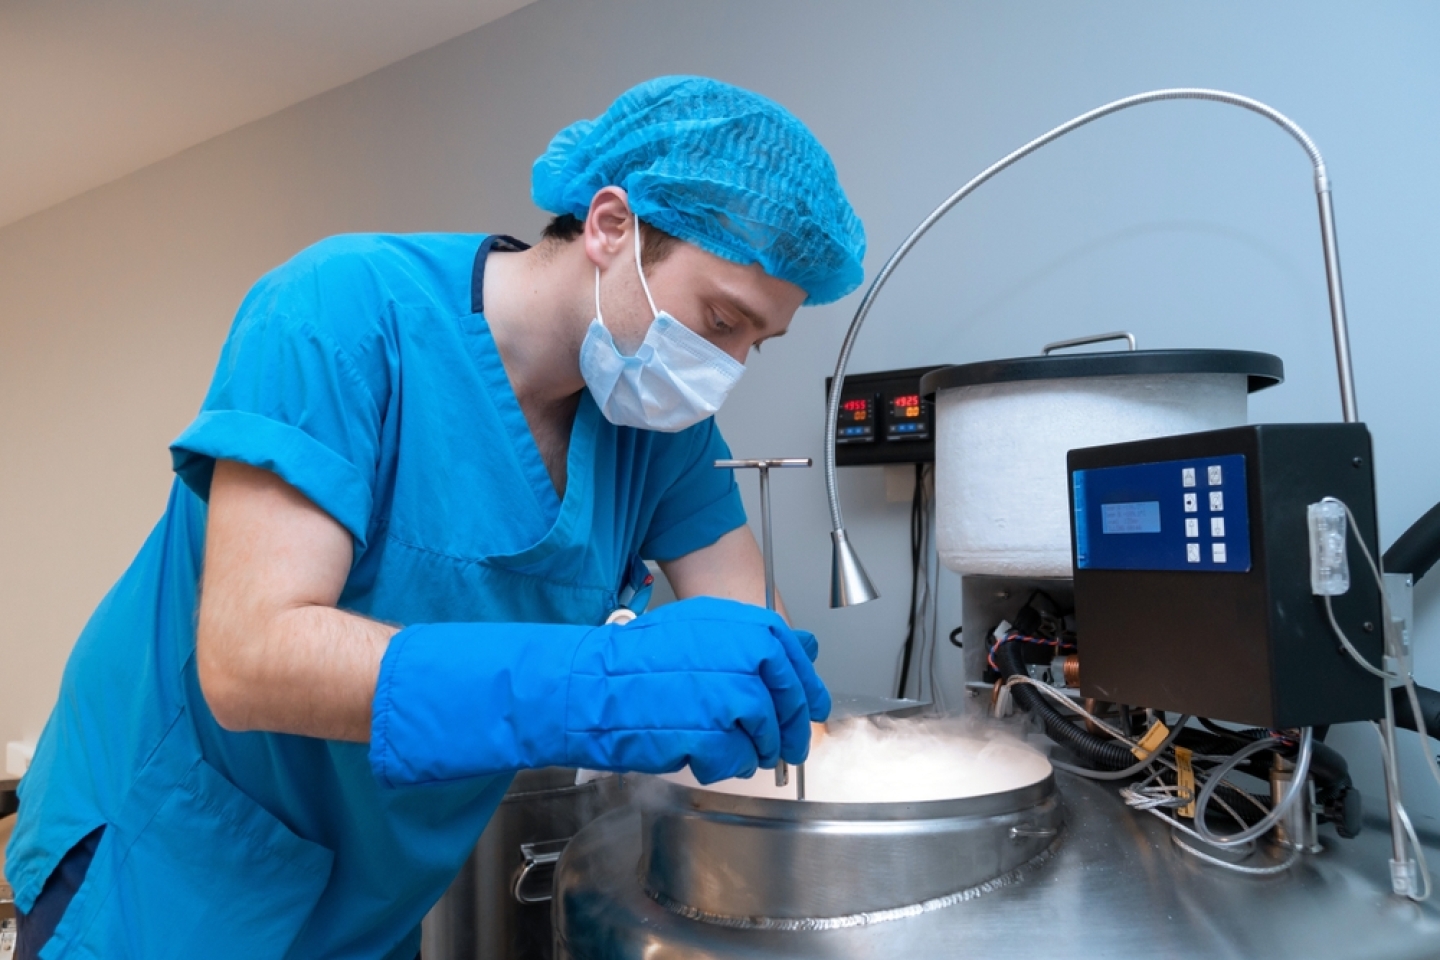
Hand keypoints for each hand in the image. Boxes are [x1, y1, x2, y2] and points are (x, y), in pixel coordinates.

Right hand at [566, 597, 830, 781]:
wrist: (593, 684)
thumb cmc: (639, 656)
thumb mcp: (701, 625)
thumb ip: (755, 637)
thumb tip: (806, 647)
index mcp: (745, 627)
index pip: (795, 661)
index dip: (806, 691)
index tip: (811, 710)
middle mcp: (745, 658)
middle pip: (788, 705)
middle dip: (788, 732)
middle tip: (785, 750)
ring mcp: (731, 698)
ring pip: (765, 738)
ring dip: (752, 750)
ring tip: (724, 746)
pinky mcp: (713, 735)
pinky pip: (735, 762)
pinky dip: (723, 765)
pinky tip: (701, 754)